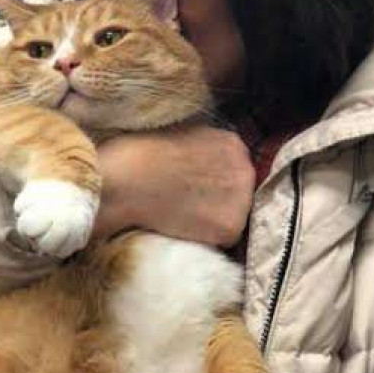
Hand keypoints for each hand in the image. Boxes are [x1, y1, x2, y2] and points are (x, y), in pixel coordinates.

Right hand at [94, 125, 254, 245]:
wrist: (130, 180)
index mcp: (232, 144)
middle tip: (192, 206)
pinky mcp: (230, 227)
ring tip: (187, 219)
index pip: (236, 169)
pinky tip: (187, 230)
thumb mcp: (183, 133)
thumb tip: (204, 160)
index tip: (201, 189)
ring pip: (235, 217)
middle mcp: (244, 169)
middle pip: (241, 193)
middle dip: (220, 201)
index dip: (218, 182)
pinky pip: (225, 239)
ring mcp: (241, 199)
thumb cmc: (144, 155)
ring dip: (215, 221)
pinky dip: (209, 239)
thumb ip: (204, 147)